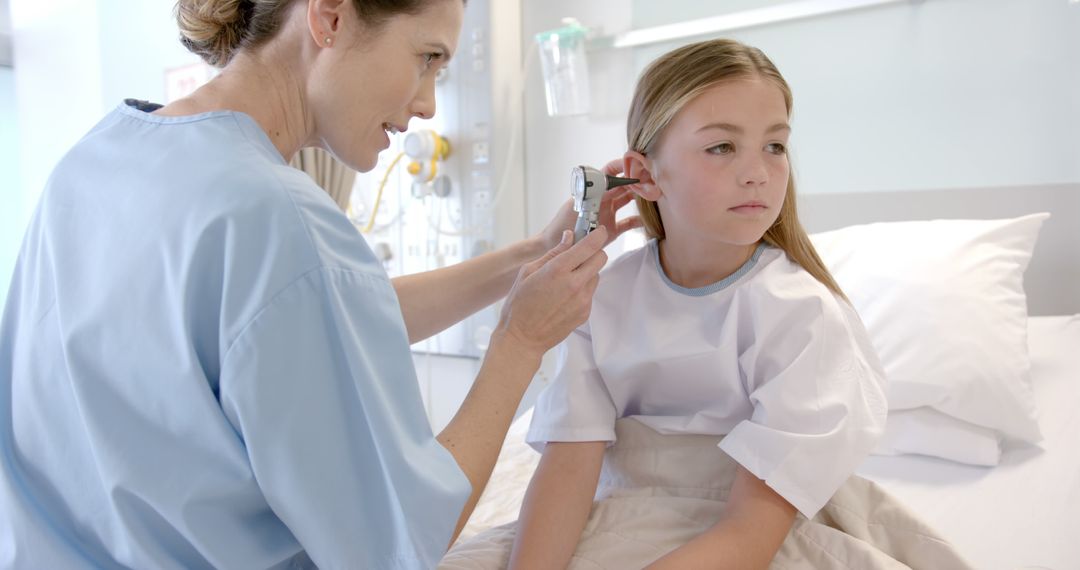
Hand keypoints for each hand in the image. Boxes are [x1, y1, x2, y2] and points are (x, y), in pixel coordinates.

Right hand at [494, 227, 608, 360]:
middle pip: (601, 258)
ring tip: (567, 279)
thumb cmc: (519, 304)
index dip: (598, 235)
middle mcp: (574, 284)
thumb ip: (553, 252)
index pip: (589, 246)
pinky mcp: (585, 313)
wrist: (522, 338)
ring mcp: (582, 300)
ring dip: (587, 272)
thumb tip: (569, 236)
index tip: (599, 231)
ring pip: (596, 275)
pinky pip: (590, 293)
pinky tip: (564, 296)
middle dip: (593, 252)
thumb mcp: (528, 272)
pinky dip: (582, 289)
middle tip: (580, 254)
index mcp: (558, 270)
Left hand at [537, 159, 643, 251]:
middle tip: (652, 180)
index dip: (624, 167)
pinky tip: (648, 220)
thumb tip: (603, 187)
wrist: (555, 245)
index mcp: (594, 191)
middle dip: (638, 181)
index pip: (611, 173)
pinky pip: (628, 223)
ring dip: (640, 198)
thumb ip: (590, 198)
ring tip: (654, 195)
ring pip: (628, 201)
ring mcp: (608, 214)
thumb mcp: (574, 208)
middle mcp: (603, 200)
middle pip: (624, 186)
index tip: (638, 165)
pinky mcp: (611, 230)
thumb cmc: (561, 225)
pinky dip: (638, 221)